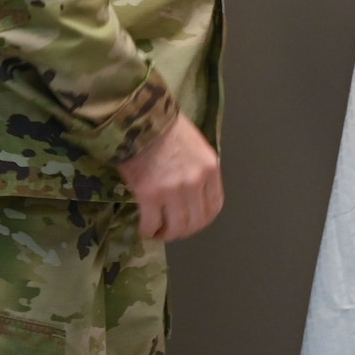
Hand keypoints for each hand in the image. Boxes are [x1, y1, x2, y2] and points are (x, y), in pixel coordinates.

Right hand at [115, 113, 223, 240]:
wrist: (140, 120)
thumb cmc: (167, 129)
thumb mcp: (196, 146)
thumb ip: (199, 171)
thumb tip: (194, 194)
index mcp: (210, 168)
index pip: (214, 206)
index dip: (202, 220)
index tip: (191, 222)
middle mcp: (195, 182)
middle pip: (196, 222)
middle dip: (183, 231)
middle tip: (171, 229)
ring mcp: (173, 190)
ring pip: (176, 228)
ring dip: (166, 234)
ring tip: (157, 230)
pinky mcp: (149, 194)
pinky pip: (151, 224)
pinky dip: (148, 230)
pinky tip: (144, 227)